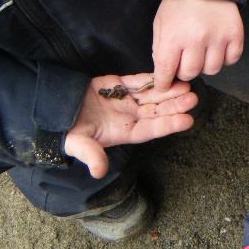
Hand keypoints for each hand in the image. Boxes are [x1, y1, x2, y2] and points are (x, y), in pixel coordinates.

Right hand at [65, 74, 196, 177]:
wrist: (54, 111)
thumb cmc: (67, 132)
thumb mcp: (78, 144)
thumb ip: (91, 155)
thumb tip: (99, 172)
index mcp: (124, 132)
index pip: (151, 129)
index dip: (169, 125)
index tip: (188, 120)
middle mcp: (129, 117)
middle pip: (157, 111)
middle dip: (175, 105)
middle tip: (193, 99)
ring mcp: (125, 100)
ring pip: (151, 95)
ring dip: (168, 91)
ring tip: (186, 87)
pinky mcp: (117, 85)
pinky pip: (137, 81)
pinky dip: (151, 78)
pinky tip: (165, 75)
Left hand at [151, 0, 243, 90]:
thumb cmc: (179, 4)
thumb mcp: (161, 23)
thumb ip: (160, 47)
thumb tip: (164, 71)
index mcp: (174, 36)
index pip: (166, 71)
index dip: (164, 83)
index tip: (165, 85)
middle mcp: (197, 39)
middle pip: (191, 73)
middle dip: (185, 71)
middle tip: (185, 60)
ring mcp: (218, 38)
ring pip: (212, 69)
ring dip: (205, 65)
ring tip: (203, 52)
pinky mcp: (235, 35)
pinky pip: (231, 60)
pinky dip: (225, 58)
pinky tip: (218, 48)